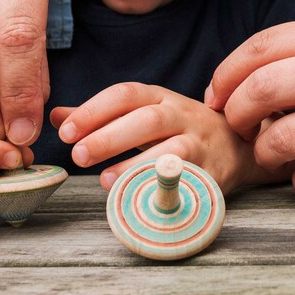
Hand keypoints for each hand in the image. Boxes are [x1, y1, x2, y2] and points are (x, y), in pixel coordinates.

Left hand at [51, 83, 282, 194]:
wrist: (238, 145)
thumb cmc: (179, 129)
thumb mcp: (143, 113)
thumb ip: (101, 116)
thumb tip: (56, 117)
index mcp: (159, 97)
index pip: (125, 94)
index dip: (94, 110)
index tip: (66, 131)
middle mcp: (181, 114)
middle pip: (147, 119)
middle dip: (110, 136)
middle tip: (78, 155)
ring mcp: (200, 143)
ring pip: (172, 150)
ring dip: (136, 165)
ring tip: (103, 181)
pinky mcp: (213, 172)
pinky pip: (190, 181)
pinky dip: (166, 190)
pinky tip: (142, 200)